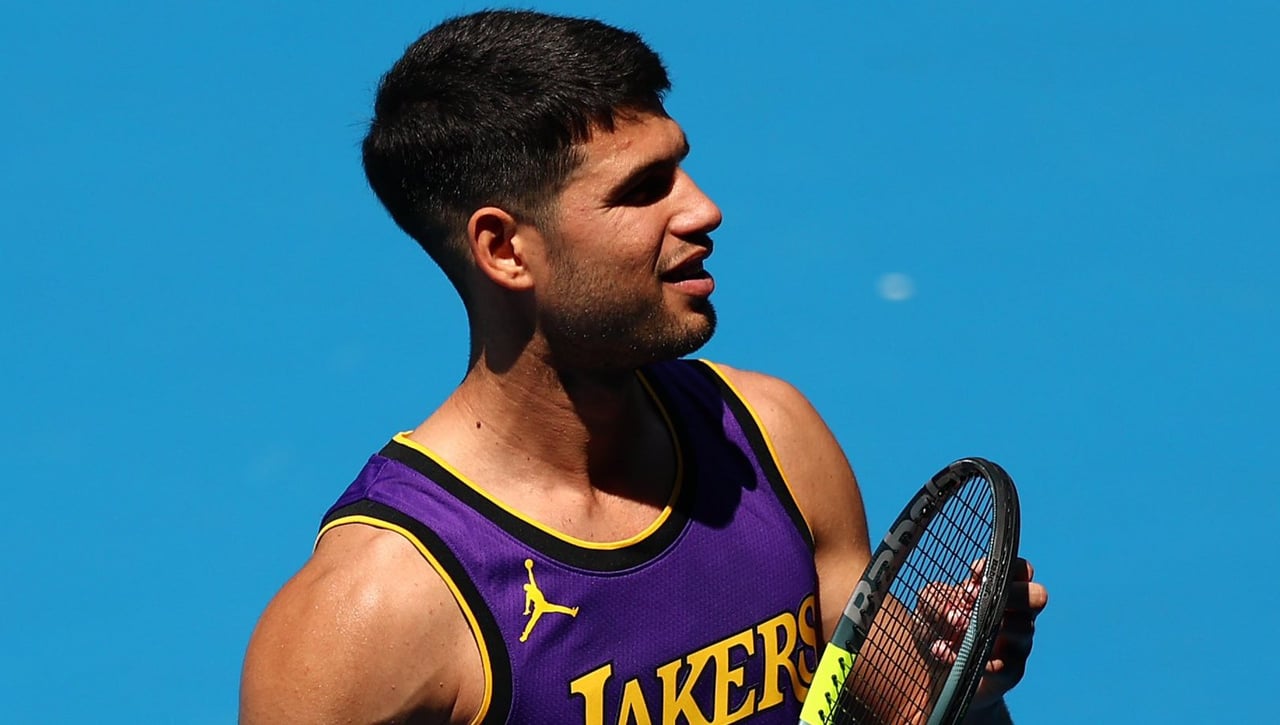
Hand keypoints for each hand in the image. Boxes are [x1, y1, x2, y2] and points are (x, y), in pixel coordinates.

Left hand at [914, 559, 1046, 711]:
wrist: (934, 673)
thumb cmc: (938, 630)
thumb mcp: (928, 607)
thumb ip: (936, 598)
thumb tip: (954, 612)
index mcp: (1001, 592)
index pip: (1022, 569)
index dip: (1005, 567)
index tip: (975, 575)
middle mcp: (1017, 616)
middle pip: (1038, 596)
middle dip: (1013, 594)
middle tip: (978, 600)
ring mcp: (1018, 645)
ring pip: (1023, 628)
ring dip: (985, 625)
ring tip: (954, 626)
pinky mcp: (1010, 673)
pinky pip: (999, 665)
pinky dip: (967, 657)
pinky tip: (941, 650)